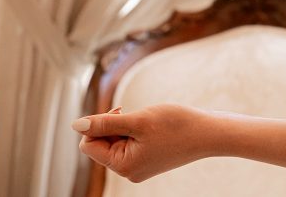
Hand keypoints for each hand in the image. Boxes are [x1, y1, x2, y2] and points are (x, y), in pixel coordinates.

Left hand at [73, 104, 216, 182]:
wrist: (209, 133)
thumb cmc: (176, 125)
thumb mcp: (138, 120)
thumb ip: (105, 123)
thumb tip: (76, 125)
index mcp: (123, 166)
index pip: (88, 145)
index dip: (98, 125)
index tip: (121, 113)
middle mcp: (128, 172)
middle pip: (101, 144)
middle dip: (113, 125)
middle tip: (134, 115)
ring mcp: (138, 167)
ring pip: (115, 142)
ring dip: (125, 127)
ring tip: (147, 122)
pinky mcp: (147, 160)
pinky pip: (129, 144)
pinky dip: (136, 131)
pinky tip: (153, 127)